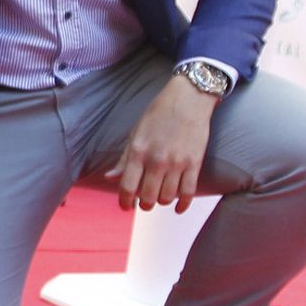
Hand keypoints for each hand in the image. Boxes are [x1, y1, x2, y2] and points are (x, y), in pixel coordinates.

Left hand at [107, 75, 218, 211]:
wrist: (189, 98)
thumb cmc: (159, 114)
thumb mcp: (136, 133)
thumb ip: (125, 158)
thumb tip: (110, 178)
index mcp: (138, 151)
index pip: (127, 187)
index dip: (124, 202)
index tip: (126, 206)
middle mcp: (157, 160)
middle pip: (147, 197)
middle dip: (144, 204)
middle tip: (144, 202)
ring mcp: (177, 162)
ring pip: (167, 198)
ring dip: (162, 202)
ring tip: (160, 198)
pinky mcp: (195, 162)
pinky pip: (188, 192)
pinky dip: (182, 204)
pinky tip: (177, 208)